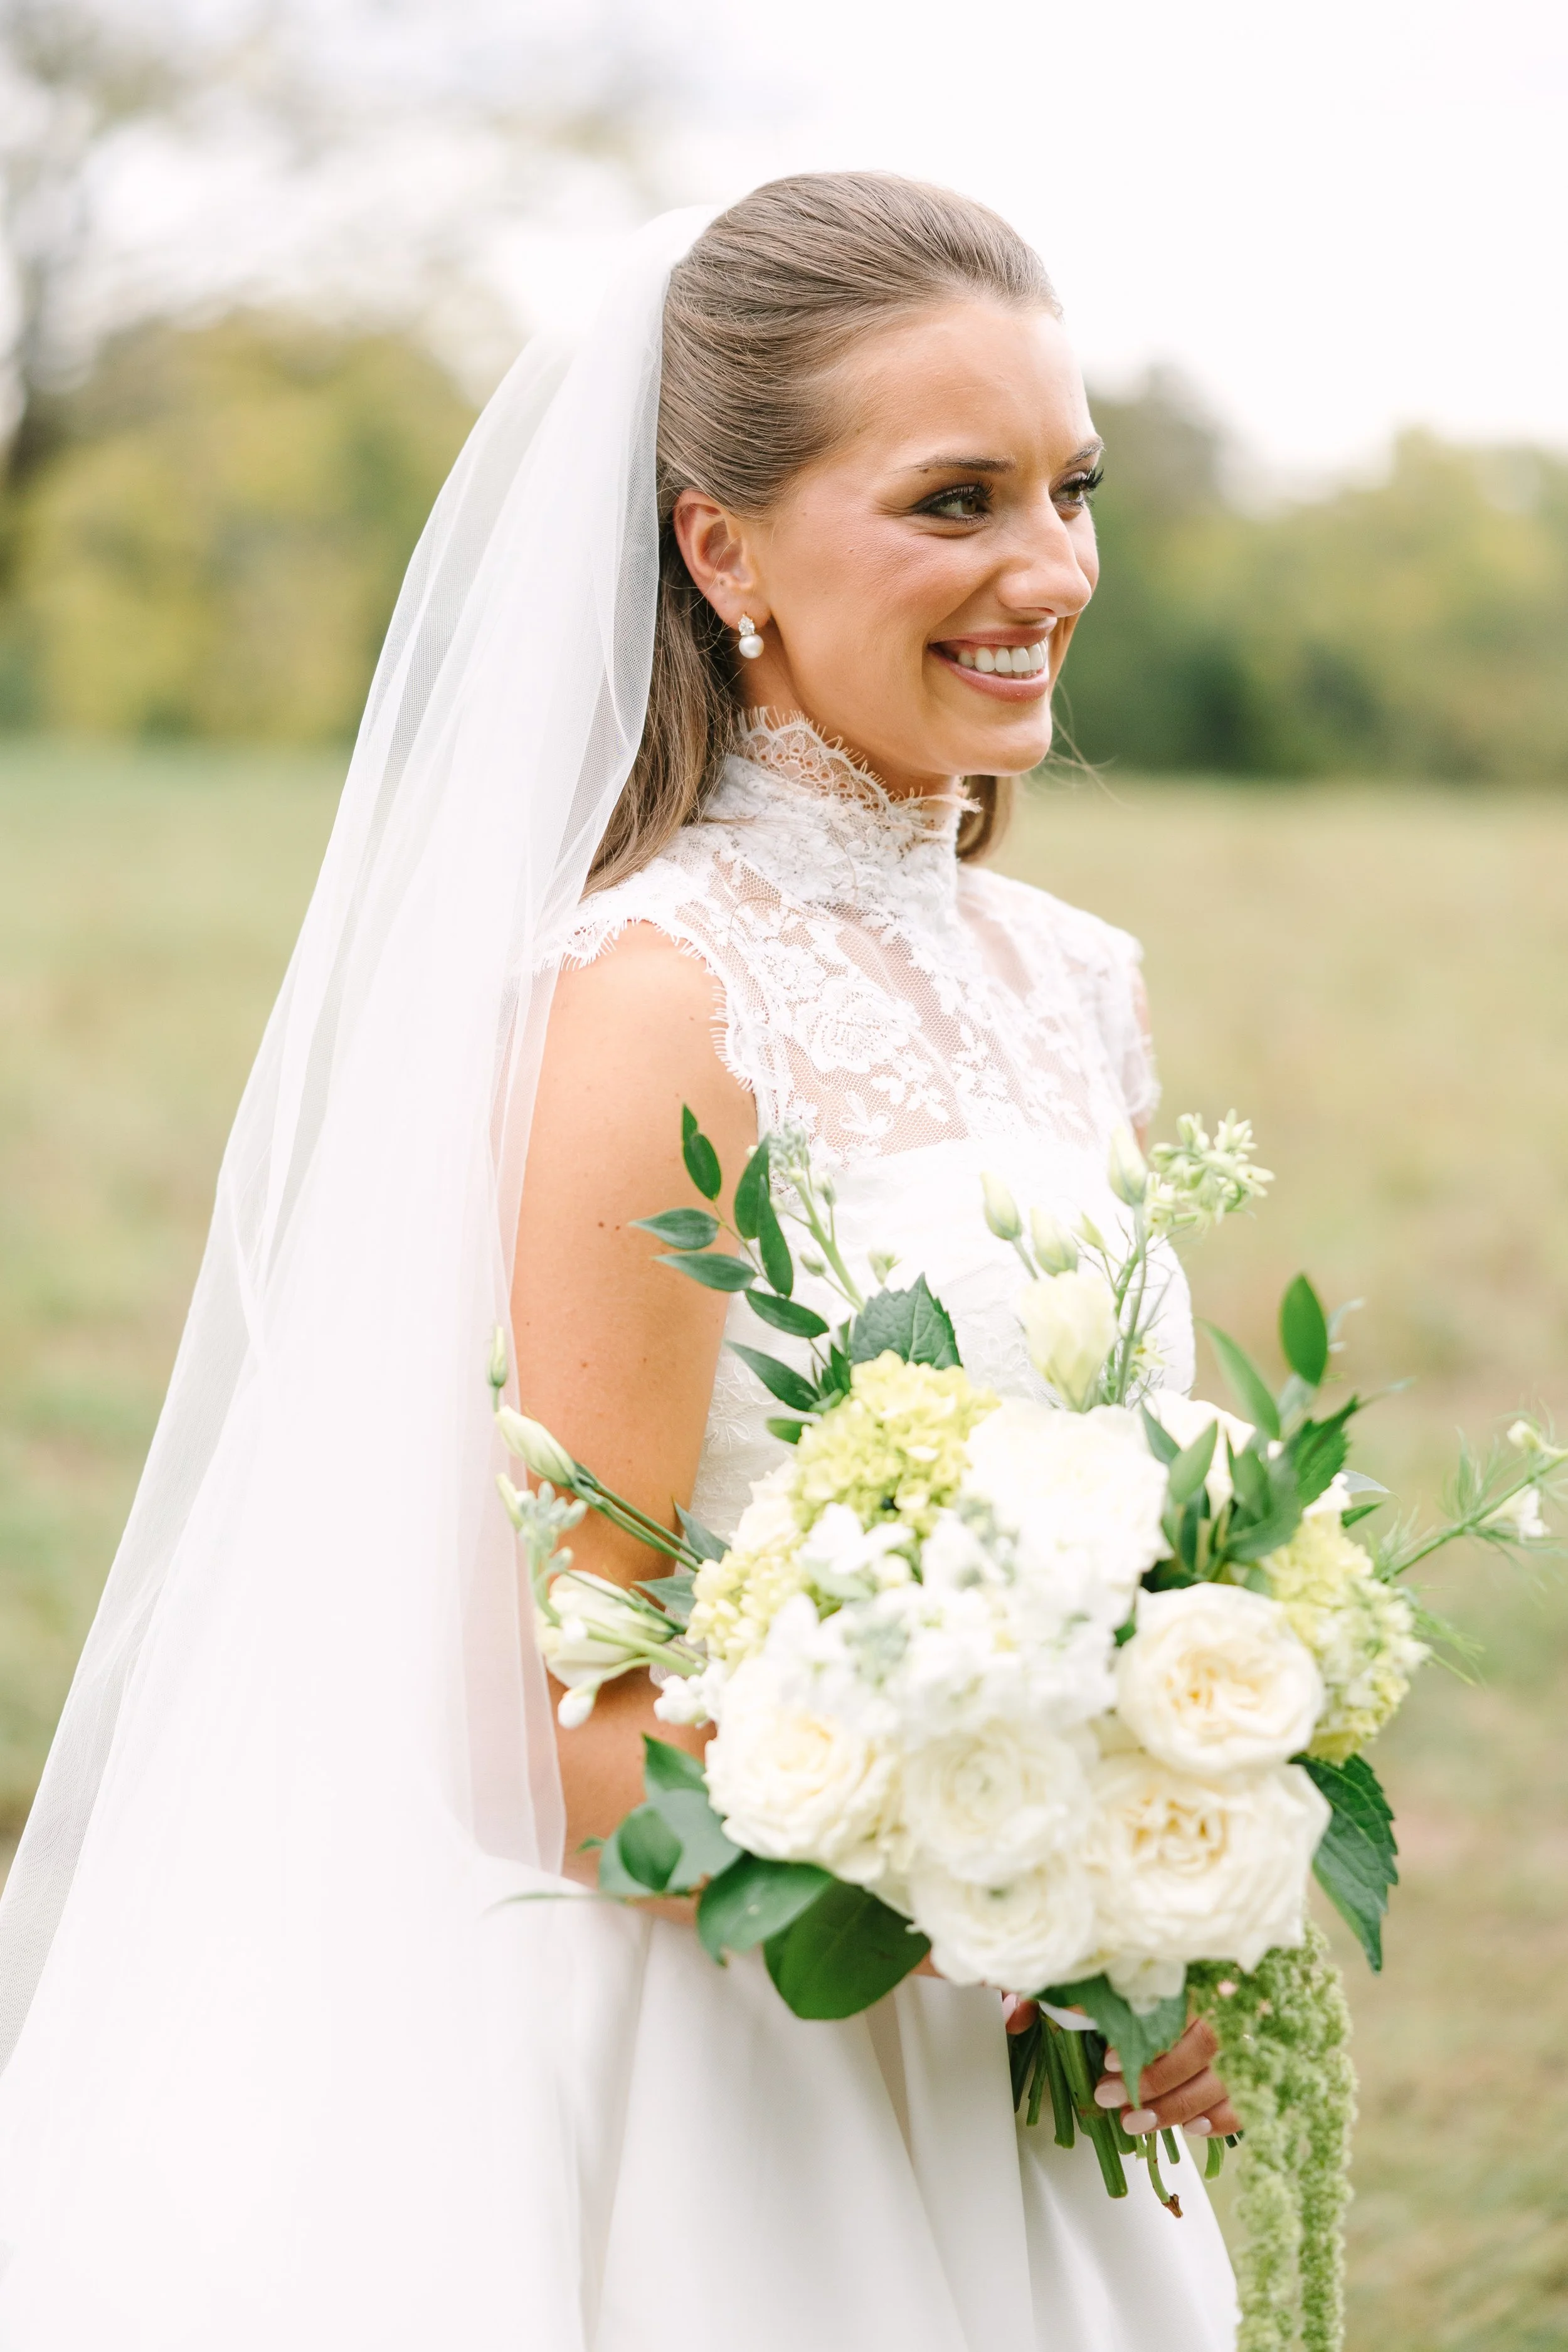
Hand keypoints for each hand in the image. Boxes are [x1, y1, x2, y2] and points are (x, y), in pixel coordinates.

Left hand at [1001, 2001, 1237, 2138]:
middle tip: (1109, 2097)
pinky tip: (1194, 2130)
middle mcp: (1206, 2006)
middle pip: (1201, 2046)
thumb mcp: (1067, 1982)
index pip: (1172, 2006)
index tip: (1107, 2058)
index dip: (1144, 2038)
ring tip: (1136, 2123)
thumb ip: (1040, 1994)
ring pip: (1218, 2077)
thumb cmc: (1109, 1985)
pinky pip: (1239, 2098)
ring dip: (1176, 2106)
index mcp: (1170, 1977)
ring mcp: (1223, 2042)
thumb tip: (1013, 2017)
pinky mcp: (1233, 2073)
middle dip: (1155, 2080)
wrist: (1151, 1980)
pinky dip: (1219, 2116)